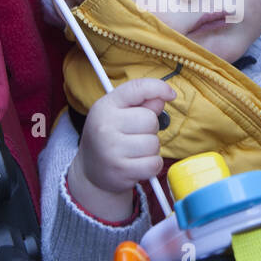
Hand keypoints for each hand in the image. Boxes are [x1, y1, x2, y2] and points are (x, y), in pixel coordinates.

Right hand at [68, 78, 175, 221]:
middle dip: (150, 129)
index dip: (158, 88)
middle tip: (136, 136)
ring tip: (135, 151)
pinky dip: (152, 165)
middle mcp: (105, 126)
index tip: (170, 94)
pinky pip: (154, 163)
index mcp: (105, 107)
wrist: (90, 172)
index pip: (137, 88)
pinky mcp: (121, 170)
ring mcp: (112, 150)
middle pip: (150, 120)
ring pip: (154, 143)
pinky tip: (137, 164)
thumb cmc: (109, 138)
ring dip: (151, 149)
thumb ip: (141, 103)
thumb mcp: (117, 114)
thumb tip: (163, 97)